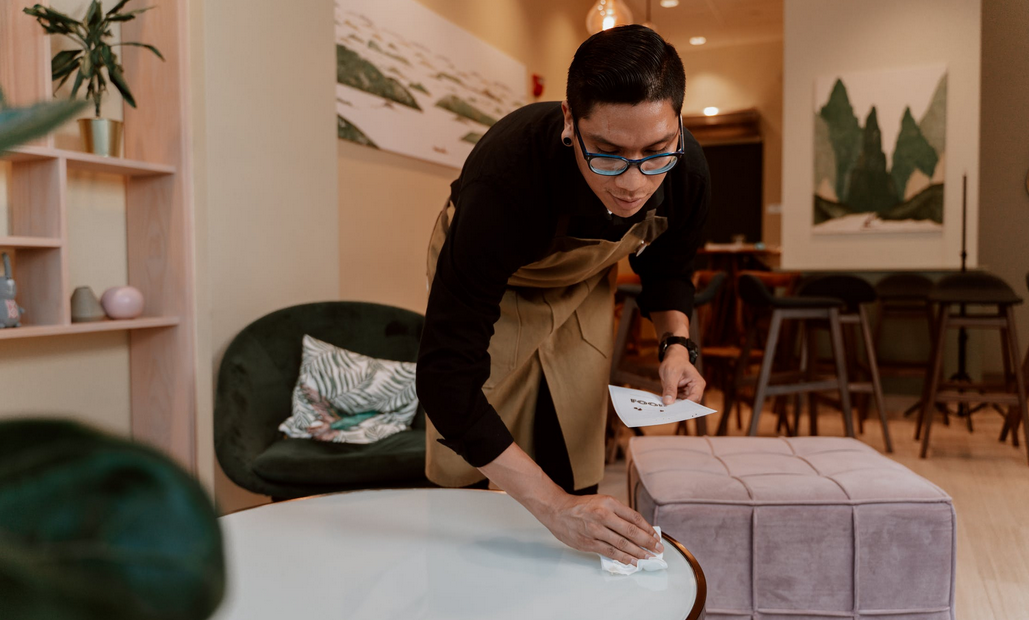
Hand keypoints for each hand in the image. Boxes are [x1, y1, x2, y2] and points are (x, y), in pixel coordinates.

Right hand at [534, 492, 662, 565]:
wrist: (557, 510)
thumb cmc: (581, 506)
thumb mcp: (602, 502)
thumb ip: (618, 513)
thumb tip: (637, 528)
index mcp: (609, 503)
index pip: (634, 517)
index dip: (647, 528)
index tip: (655, 536)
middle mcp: (603, 515)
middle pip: (632, 532)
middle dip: (647, 542)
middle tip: (658, 549)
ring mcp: (596, 530)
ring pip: (622, 544)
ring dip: (638, 552)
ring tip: (648, 558)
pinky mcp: (589, 542)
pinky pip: (610, 552)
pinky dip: (623, 558)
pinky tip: (632, 561)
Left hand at [659, 346, 705, 404]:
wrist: (672, 359)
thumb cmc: (674, 362)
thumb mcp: (671, 373)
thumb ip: (670, 388)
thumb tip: (668, 402)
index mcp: (697, 383)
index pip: (695, 398)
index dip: (686, 405)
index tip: (675, 409)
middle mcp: (695, 390)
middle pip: (689, 404)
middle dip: (679, 408)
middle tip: (668, 411)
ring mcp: (688, 394)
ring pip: (682, 406)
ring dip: (673, 408)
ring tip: (664, 409)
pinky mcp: (680, 396)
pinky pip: (676, 403)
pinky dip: (670, 404)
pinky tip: (663, 406)